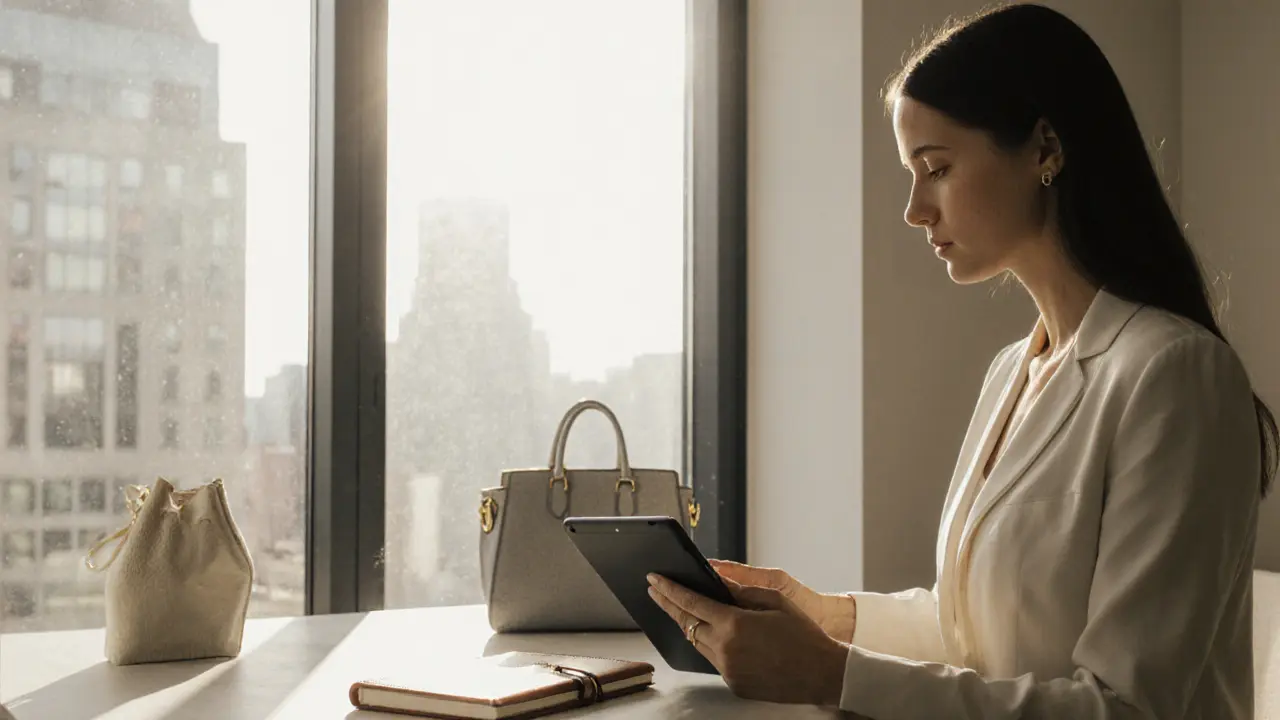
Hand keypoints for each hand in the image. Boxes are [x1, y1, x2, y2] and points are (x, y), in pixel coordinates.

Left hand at [647, 573, 849, 706]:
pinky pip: (715, 661)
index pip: (691, 603)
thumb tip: (715, 581)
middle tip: (655, 590)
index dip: (670, 590)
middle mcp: (726, 649)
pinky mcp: (734, 685)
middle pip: (687, 624)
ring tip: (680, 609)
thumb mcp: (774, 601)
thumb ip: (740, 591)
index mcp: (734, 625)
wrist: (823, 673)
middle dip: (668, 605)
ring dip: (689, 626)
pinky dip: (711, 645)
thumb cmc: (803, 634)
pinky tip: (711, 634)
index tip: (655, 579)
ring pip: (698, 644)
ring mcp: (728, 670)